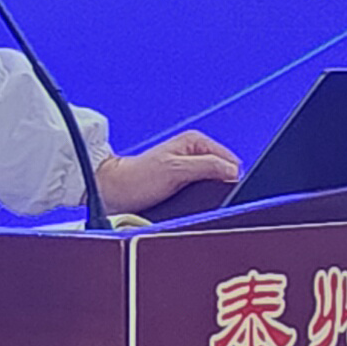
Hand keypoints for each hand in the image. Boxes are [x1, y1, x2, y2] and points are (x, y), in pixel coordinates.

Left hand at [97, 129, 243, 216]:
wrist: (114, 192)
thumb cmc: (137, 180)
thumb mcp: (176, 171)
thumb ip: (206, 167)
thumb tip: (232, 172)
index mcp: (195, 141)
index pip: (231, 160)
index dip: (229, 178)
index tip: (220, 191)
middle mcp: (193, 151)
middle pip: (223, 172)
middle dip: (218, 187)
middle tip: (201, 197)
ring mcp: (188, 167)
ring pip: (213, 183)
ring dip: (207, 194)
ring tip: (190, 200)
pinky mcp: (182, 181)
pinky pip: (202, 191)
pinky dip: (199, 199)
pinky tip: (188, 204)